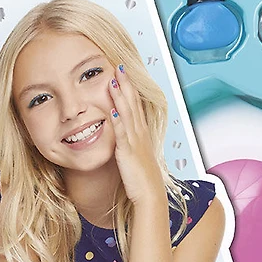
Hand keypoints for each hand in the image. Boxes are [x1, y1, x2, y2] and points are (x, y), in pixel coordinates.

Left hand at [108, 68, 164, 209]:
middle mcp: (140, 133)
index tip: (123, 73)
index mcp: (141, 133)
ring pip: (128, 113)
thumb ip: (129, 144)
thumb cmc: (142, 179)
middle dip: (126, 84)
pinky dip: (118, 120)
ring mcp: (135, 141)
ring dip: (120, 96)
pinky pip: (122, 133)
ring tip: (113, 79)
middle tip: (119, 66)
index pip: (135, 105)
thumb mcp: (136, 156)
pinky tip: (112, 109)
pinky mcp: (128, 152)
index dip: (129, 88)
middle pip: (133, 103)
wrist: (150, 195)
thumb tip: (123, 136)